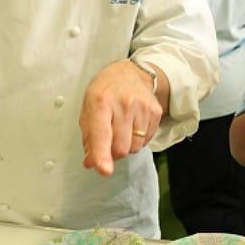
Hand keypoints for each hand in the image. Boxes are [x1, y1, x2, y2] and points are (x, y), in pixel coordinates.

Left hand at [79, 59, 162, 175]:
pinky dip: (139, 139)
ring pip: (135, 147)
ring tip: (123, 129)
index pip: (101, 134)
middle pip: (121, 147)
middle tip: (110, 141)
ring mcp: (142, 107)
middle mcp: (124, 103)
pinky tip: (134, 125)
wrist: (130, 74)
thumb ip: (89, 138)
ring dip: (127, 146)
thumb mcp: (89, 110)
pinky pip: (147, 140)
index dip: (102, 154)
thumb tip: (91, 163)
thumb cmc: (105, 93)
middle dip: (113, 152)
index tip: (104, 170)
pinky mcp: (155, 112)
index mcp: (101, 102)